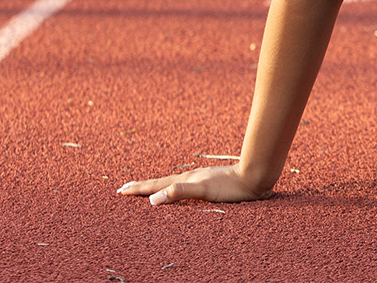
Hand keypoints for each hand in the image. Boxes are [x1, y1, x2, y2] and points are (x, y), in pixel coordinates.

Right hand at [116, 165, 272, 205]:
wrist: (255, 175)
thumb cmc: (231, 186)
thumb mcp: (204, 191)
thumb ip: (179, 192)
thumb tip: (153, 200)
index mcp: (186, 180)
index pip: (156, 186)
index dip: (138, 189)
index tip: (120, 191)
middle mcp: (190, 178)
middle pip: (160, 183)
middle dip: (142, 187)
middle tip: (125, 189)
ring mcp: (199, 179)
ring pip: (171, 183)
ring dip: (156, 187)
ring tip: (147, 190)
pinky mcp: (209, 183)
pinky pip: (183, 186)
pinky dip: (172, 189)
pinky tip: (179, 190)